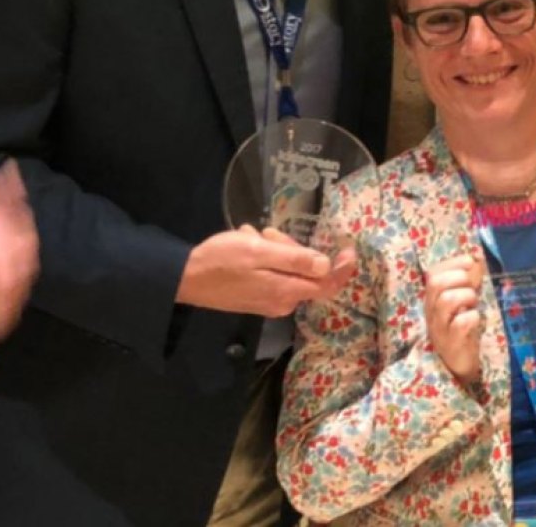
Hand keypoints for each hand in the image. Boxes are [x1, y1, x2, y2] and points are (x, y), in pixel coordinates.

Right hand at [0, 162, 38, 343]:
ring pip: (20, 278)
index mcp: (9, 244)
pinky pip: (10, 303)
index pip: (25, 225)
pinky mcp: (1, 322)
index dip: (8, 222)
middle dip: (8, 245)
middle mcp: (16, 274)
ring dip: (6, 269)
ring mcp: (11, 301)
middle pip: (26, 252)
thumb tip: (14, 173)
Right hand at [176, 226, 355, 316]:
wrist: (185, 278)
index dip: (343, 268)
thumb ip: (295, 259)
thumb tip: (328, 266)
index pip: (327, 285)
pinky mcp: (257, 297)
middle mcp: (282, 302)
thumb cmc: (222, 261)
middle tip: (268, 232)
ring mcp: (269, 301)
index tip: (350, 249)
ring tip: (252, 235)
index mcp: (287, 292)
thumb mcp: (260, 251)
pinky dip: (265, 256)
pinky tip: (247, 243)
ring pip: (288, 269)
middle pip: (306, 271)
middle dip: (292, 247)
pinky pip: (273, 273)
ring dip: (275, 248)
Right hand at [424, 254, 483, 386]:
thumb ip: (469, 281)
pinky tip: (476, 319)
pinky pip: (461, 324)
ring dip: (466, 296)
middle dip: (458, 277)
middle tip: (472, 286)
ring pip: (447, 300)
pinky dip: (472, 317)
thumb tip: (477, 258)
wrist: (458, 367)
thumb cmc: (461, 331)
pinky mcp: (452, 343)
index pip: (433, 273)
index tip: (471, 262)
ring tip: (473, 304)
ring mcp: (440, 328)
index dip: (452, 263)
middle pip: (436, 283)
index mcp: (433, 299)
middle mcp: (432, 312)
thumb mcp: (464, 303)